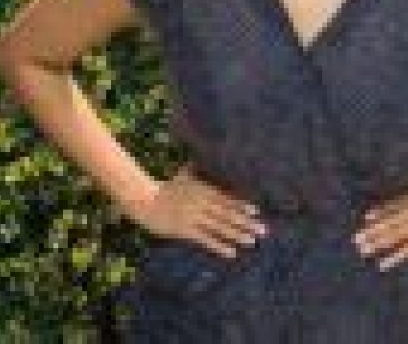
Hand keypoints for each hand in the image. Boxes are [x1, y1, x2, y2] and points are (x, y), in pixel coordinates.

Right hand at [128, 163, 269, 258]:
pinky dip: (219, 246)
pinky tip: (231, 252)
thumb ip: (196, 168)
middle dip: (246, 222)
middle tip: (263, 230)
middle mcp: (202, 203)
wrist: (145, 200)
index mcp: (203, 190)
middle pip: (227, 213)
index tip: (256, 212)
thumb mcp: (182, 175)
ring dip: (237, 234)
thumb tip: (203, 154)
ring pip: (220, 227)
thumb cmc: (165, 188)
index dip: (241, 205)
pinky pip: (205, 239)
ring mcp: (194, 217)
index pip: (226, 198)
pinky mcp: (185, 230)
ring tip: (251, 241)